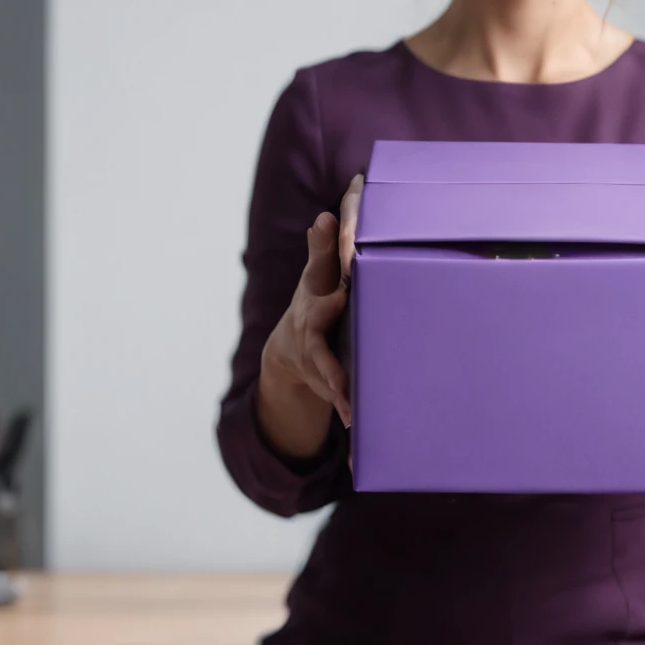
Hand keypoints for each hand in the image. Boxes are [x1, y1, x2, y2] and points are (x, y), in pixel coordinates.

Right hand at [261, 175, 364, 428]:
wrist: (287, 353)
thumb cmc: (314, 304)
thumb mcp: (314, 277)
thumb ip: (322, 250)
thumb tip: (324, 216)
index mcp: (313, 308)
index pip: (320, 295)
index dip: (328, 287)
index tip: (338, 285)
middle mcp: (310, 339)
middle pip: (319, 350)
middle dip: (331, 359)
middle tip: (344, 371)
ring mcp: (315, 366)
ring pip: (327, 380)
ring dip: (339, 394)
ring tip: (352, 410)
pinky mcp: (326, 386)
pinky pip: (336, 402)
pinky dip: (346, 413)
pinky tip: (357, 428)